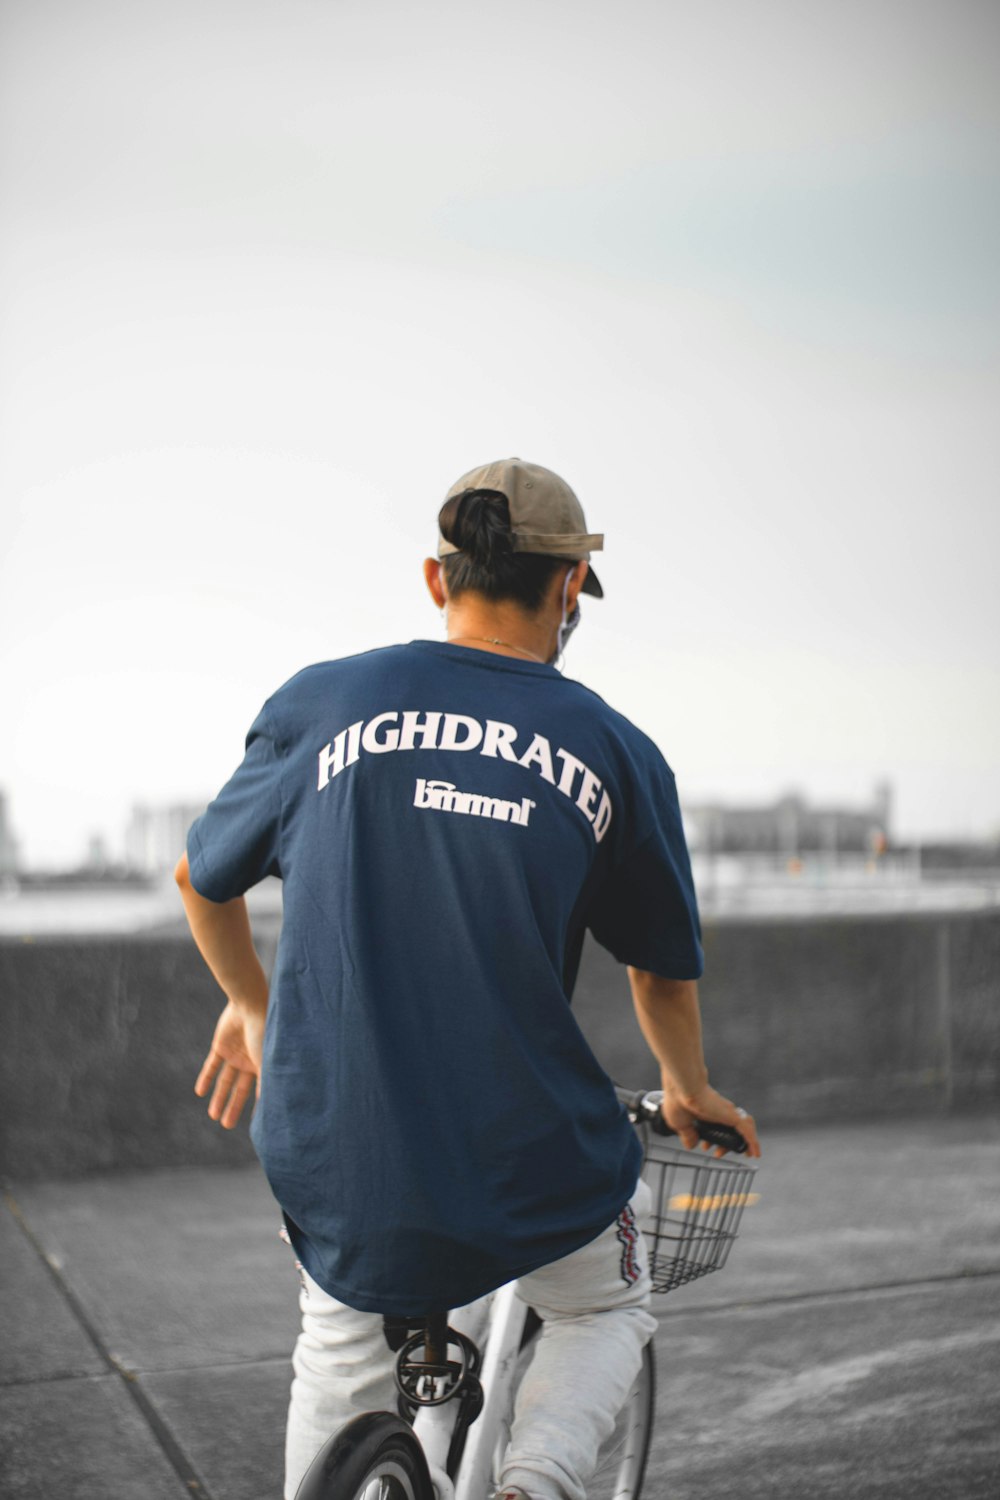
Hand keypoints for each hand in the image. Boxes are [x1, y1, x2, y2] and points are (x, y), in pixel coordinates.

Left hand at [194, 1001, 265, 1129]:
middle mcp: (251, 1061)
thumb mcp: (268, 1061)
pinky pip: (212, 1066)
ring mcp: (235, 1054)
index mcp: (265, 1065)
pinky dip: (206, 1078)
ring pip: (225, 1080)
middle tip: (226, 1125)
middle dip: (234, 1107)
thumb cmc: (264, 1032)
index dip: (258, 1107)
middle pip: (240, 1089)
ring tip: (213, 1116)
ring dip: (219, 1097)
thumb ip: (267, 1084)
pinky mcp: (221, 1046)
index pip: (260, 1091)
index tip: (256, 1124)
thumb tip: (272, 1108)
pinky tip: (200, 1092)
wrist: (249, 1004)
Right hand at [660, 1083, 761, 1158]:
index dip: (713, 1140)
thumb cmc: (677, 1100)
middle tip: (718, 1153)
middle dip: (725, 1144)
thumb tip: (692, 1145)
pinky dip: (753, 1142)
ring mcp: (726, 1113)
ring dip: (742, 1143)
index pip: (716, 1127)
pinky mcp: (732, 1115)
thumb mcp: (680, 1125)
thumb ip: (688, 1135)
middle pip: (731, 1129)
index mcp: (705, 1112)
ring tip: (746, 1153)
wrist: (682, 1088)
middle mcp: (718, 1111)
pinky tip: (755, 1153)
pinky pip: (748, 1131)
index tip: (706, 1147)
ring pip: (743, 1129)